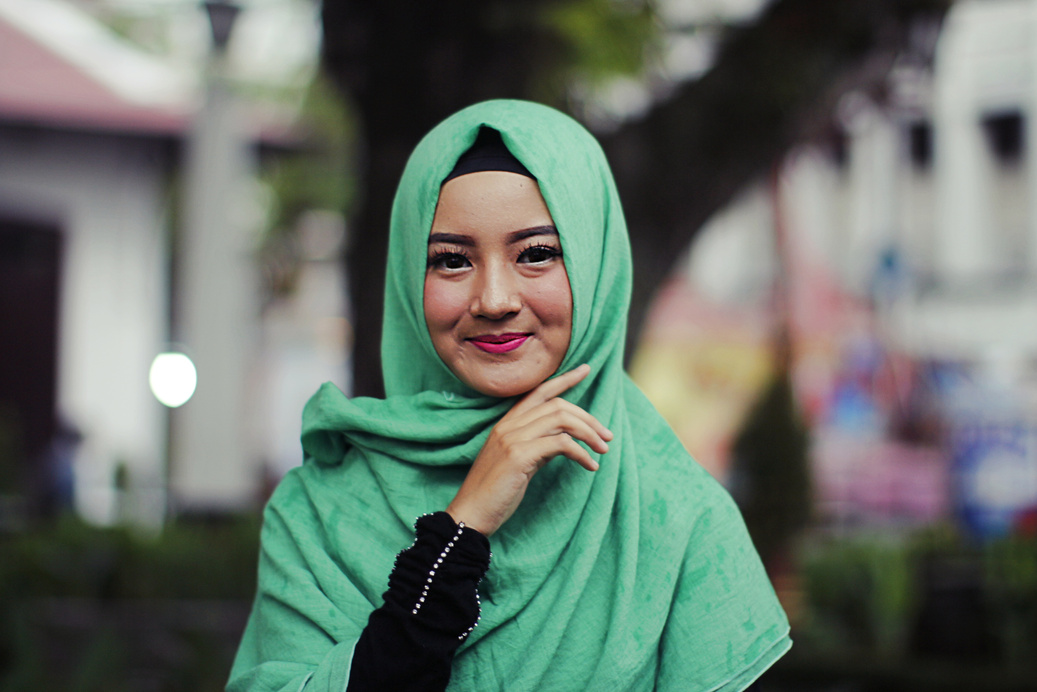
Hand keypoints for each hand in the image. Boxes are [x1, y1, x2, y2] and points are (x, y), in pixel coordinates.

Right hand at [446, 364, 612, 536]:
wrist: (471, 513)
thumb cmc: (495, 492)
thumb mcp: (519, 462)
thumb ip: (538, 446)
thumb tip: (565, 441)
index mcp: (507, 423)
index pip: (539, 391)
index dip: (565, 379)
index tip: (586, 370)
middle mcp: (509, 425)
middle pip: (557, 405)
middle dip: (588, 418)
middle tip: (607, 436)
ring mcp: (512, 438)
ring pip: (561, 419)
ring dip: (589, 433)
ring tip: (603, 450)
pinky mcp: (519, 455)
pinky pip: (561, 443)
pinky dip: (581, 453)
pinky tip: (590, 466)